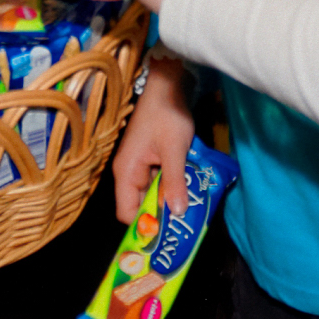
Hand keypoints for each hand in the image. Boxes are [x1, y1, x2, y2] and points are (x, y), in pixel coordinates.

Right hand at [113, 55, 196, 226]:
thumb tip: (177, 213)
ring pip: (152, 192)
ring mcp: (140, 164)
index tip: (166, 234)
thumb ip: (175, 183)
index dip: (144, 226)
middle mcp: (129, 171)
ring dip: (169, 199)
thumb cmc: (167, 115)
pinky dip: (172, 185)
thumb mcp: (174, 150)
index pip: (127, 212)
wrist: (168, 84)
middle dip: (161, 214)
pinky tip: (189, 188)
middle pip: (140, 205)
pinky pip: (159, 179)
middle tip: (185, 225)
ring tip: (191, 210)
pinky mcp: (151, 157)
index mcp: (126, 172)